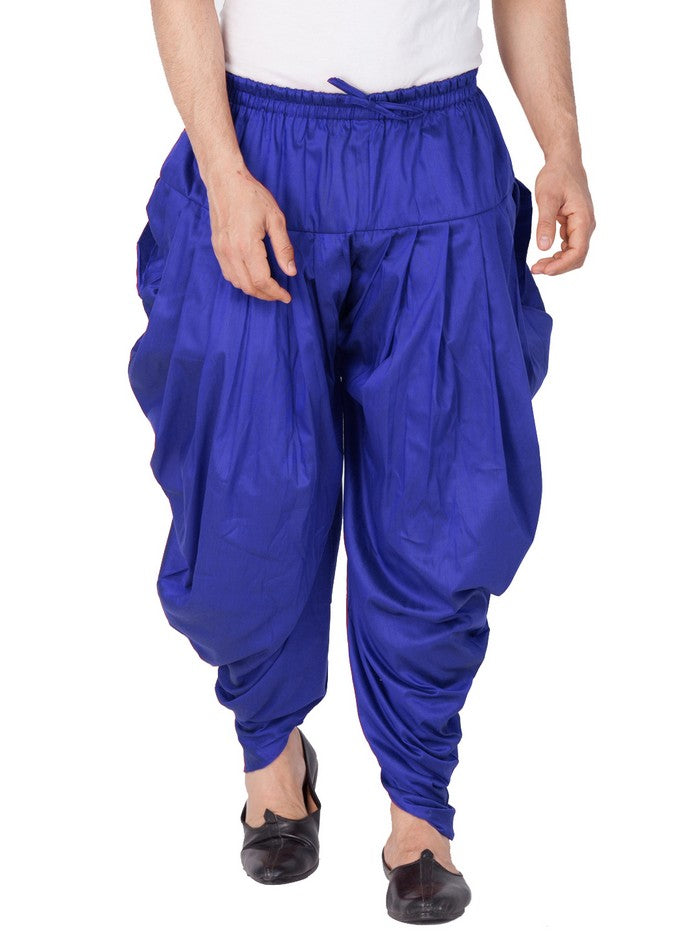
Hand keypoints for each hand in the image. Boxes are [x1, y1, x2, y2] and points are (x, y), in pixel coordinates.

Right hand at [207, 164, 296, 302]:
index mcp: (247, 245)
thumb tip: (290, 271)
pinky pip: (228, 273)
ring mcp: (221, 250)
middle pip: (248, 286)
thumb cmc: (252, 195)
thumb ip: (283, 247)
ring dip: (253, 290)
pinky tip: (252, 276)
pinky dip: (241, 281)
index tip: (287, 296)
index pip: (262, 280)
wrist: (225, 180)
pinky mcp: (216, 247)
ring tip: (268, 288)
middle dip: (266, 295)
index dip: (276, 293)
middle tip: (279, 295)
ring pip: (237, 283)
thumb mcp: (275, 218)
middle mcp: (231, 251)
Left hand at [531, 154, 595, 275]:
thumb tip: (543, 248)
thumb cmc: (556, 176)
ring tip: (537, 265)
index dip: (561, 265)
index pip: (578, 252)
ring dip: (557, 262)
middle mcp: (586, 225)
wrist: (564, 162)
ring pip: (574, 253)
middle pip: (577, 257)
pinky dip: (558, 255)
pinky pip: (570, 246)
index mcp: (583, 219)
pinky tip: (544, 256)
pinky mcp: (575, 226)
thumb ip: (545, 223)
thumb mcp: (547, 198)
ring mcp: (582, 226)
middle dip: (558, 267)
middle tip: (535, 269)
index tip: (544, 270)